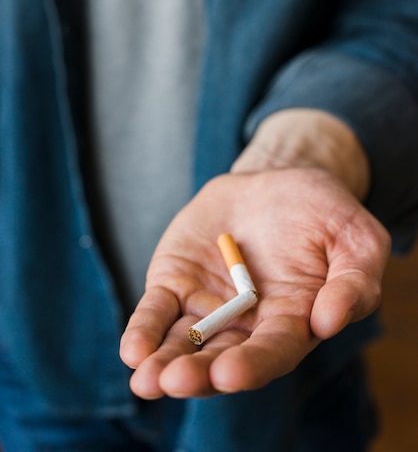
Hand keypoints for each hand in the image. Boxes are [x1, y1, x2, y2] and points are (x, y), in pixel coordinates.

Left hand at [120, 166, 389, 398]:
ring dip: (164, 363)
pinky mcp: (176, 282)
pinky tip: (133, 351)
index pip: (273, 351)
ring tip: (147, 380)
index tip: (230, 373)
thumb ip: (353, 281)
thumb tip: (328, 322)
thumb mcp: (356, 238)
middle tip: (176, 382)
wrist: (276, 180)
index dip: (253, 363)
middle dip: (199, 373)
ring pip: (184, 343)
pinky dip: (144, 329)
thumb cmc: (322, 211)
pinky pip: (157, 310)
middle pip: (221, 357)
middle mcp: (246, 324)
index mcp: (292, 321)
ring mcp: (207, 306)